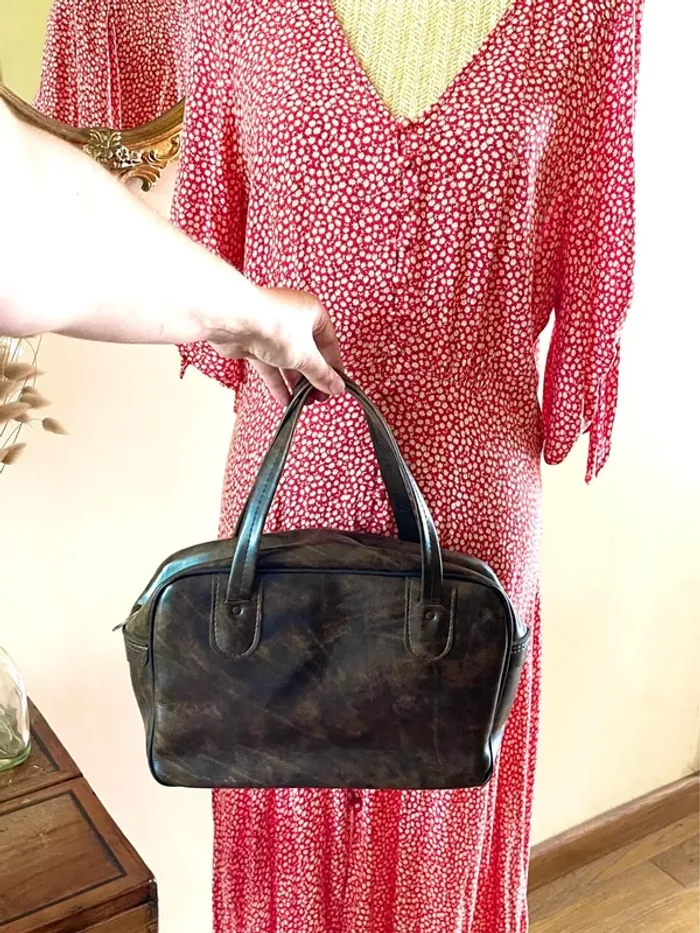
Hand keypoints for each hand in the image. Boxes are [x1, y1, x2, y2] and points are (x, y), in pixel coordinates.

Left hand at [208, 286, 344, 405]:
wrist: (233, 320)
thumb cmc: (272, 325)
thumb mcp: (305, 356)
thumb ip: (322, 374)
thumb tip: (336, 386)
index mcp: (312, 312)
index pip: (329, 343)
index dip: (333, 366)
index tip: (336, 385)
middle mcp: (293, 318)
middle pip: (308, 352)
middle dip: (313, 378)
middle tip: (318, 397)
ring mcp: (272, 329)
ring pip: (288, 360)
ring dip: (295, 382)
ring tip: (302, 401)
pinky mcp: (254, 341)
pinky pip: (270, 364)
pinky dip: (277, 382)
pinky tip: (284, 399)